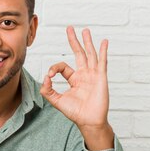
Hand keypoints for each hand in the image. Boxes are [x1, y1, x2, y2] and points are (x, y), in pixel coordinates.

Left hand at [41, 27, 113, 150]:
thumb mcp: (57, 101)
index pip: (63, 67)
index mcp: (74, 79)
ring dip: (87, 42)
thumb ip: (48, 90)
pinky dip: (103, 51)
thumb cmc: (76, 113)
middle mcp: (84, 75)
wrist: (88, 121)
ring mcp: (93, 75)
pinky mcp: (101, 77)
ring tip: (85, 30)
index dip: (55, 68)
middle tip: (70, 28)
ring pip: (90, 55)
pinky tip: (104, 42)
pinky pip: (102, 62)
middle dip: (74, 41)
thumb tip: (45, 77)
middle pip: (79, 54)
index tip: (50, 75)